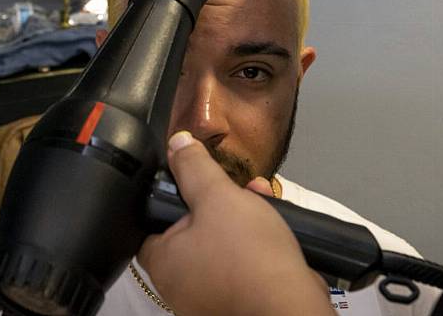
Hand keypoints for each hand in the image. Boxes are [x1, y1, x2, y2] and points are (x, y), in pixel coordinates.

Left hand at [139, 131, 333, 315]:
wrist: (291, 305)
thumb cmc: (249, 255)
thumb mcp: (219, 196)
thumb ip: (195, 169)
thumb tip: (177, 143)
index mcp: (163, 263)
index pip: (151, 222)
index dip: (172, 197)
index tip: (191, 182)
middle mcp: (180, 286)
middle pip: (192, 230)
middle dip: (219, 201)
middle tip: (238, 187)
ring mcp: (209, 297)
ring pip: (220, 245)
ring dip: (241, 217)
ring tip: (261, 198)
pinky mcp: (238, 301)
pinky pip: (240, 264)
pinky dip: (253, 244)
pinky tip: (273, 225)